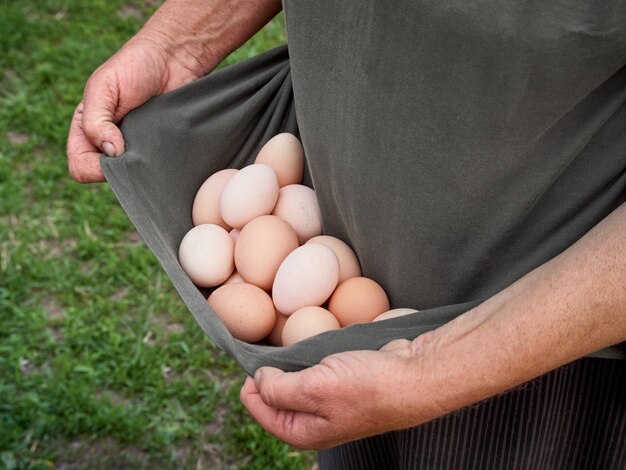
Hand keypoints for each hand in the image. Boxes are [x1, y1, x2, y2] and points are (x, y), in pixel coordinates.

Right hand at [67, 37, 202, 182]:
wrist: (175, 59)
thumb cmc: (135, 66)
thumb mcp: (103, 87)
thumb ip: (96, 120)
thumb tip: (111, 152)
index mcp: (87, 131)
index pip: (80, 167)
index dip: (93, 167)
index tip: (115, 150)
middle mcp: (110, 145)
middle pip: (108, 178)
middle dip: (121, 169)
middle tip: (139, 146)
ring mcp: (136, 149)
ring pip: (134, 177)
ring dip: (142, 166)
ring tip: (154, 141)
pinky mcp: (160, 150)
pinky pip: (158, 170)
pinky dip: (160, 163)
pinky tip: (166, 146)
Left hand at [240, 336, 444, 449]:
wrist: (414, 375)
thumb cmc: (368, 386)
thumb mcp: (315, 388)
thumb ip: (279, 389)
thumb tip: (258, 381)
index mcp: (303, 432)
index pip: (259, 410)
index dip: (251, 385)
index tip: (255, 359)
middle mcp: (315, 422)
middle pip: (276, 397)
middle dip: (270, 374)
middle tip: (272, 348)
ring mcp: (331, 403)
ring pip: (297, 382)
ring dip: (290, 364)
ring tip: (290, 344)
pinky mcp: (345, 385)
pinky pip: (317, 372)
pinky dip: (310, 358)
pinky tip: (313, 344)